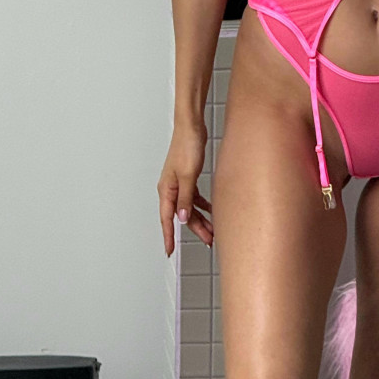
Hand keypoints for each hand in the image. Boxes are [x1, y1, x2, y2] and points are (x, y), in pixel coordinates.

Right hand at [157, 118, 213, 255]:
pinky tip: (211, 210)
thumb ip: (185, 198)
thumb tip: (182, 218)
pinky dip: (202, 205)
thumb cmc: (186, 146)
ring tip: (212, 230)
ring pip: (189, 208)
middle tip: (207, 241)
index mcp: (167, 189)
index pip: (166, 218)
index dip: (168, 236)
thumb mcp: (188, 175)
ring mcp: (179, 183)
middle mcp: (171, 188)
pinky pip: (194, 197)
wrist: (192, 127)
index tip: (169, 251)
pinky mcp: (188, 177)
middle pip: (182, 215)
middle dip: (194, 229)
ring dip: (200, 219)